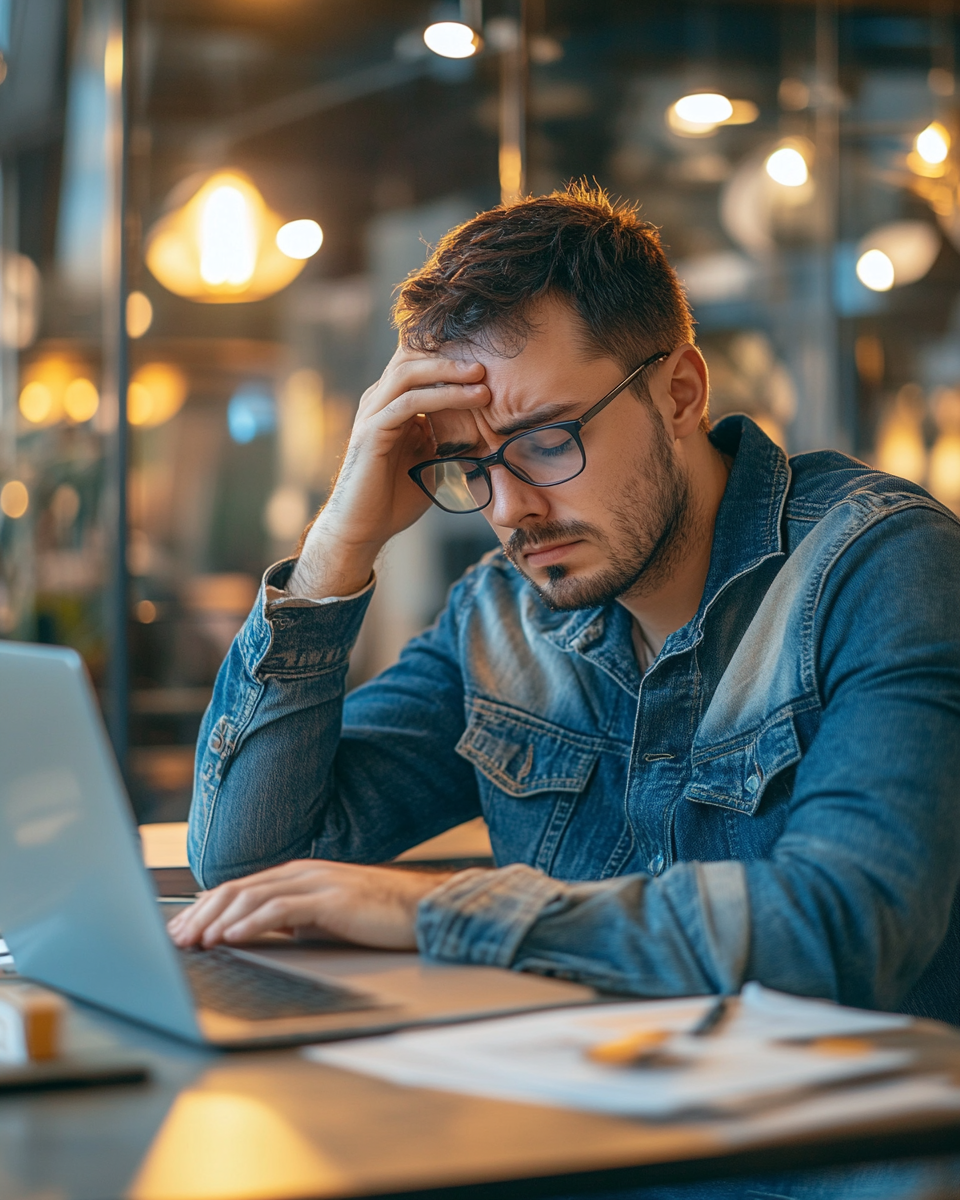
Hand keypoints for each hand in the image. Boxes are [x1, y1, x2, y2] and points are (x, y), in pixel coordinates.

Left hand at [166, 860, 453, 950]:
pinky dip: (254, 923)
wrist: (422, 909)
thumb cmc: (376, 916)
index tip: (179, 931)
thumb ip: (290, 918)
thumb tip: (251, 931)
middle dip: (201, 915)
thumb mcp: (323, 917)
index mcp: (296, 875)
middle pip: (237, 888)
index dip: (203, 909)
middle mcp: (301, 873)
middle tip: (176, 940)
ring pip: (254, 897)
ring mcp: (317, 882)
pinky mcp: (332, 899)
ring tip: (197, 940)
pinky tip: (234, 937)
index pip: (238, 888)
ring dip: (220, 920)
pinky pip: (284, 910)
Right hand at [288, 349, 489, 598]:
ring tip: (481, 378)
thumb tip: (479, 425)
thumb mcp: (429, 458)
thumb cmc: (395, 496)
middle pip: (411, 358)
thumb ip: (444, 436)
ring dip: (449, 372)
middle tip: (486, 364)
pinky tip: (469, 398)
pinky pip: (409, 403)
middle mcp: (377, 401)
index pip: (417, 364)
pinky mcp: (371, 431)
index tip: (485, 364)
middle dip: (451, 357)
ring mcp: (372, 414)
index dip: (447, 358)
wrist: (364, 528)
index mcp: (390, 404)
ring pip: (410, 373)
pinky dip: (442, 396)